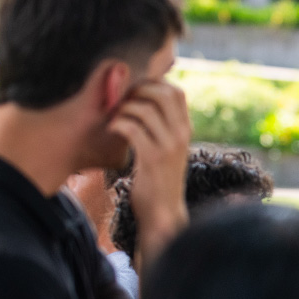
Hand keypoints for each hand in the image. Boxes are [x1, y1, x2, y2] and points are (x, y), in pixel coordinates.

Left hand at [109, 80, 190, 264]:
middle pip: (161, 93)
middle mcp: (181, 135)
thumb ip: (165, 128)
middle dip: (137, 92)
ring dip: (123, 109)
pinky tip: (112, 131)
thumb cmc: (159, 180)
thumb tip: (149, 103)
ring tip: (115, 119)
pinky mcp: (152, 159)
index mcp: (185, 130)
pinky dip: (118, 125)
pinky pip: (132, 129)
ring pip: (144, 109)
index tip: (135, 94)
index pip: (176, 92)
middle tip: (122, 103)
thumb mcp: (169, 150)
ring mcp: (168, 147)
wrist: (162, 212)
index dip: (153, 85)